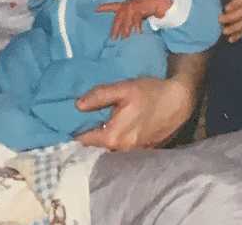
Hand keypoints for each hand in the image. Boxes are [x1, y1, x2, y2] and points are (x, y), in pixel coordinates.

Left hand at [75, 76, 195, 150]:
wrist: (178, 101)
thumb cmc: (149, 92)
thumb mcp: (122, 89)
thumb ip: (99, 96)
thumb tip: (77, 105)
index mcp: (113, 137)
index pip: (84, 140)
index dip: (73, 130)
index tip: (62, 121)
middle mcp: (122, 150)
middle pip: (95, 146)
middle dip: (85, 134)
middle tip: (73, 120)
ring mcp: (133, 152)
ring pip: (108, 148)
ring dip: (99, 137)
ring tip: (90, 122)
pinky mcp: (142, 150)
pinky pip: (121, 147)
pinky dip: (113, 139)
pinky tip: (110, 126)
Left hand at [97, 0, 172, 38]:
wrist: (156, 0)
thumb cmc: (143, 8)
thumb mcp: (134, 14)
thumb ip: (128, 21)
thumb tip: (124, 34)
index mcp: (123, 5)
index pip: (111, 6)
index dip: (103, 8)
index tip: (95, 9)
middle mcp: (126, 5)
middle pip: (118, 18)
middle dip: (115, 29)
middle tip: (113, 38)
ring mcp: (133, 6)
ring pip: (127, 20)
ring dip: (126, 29)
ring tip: (125, 37)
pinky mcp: (140, 7)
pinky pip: (137, 18)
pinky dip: (137, 25)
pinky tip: (138, 32)